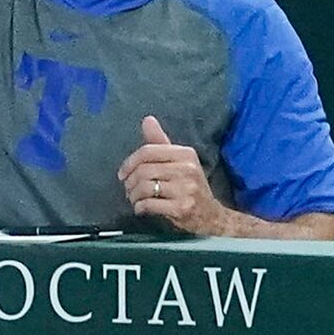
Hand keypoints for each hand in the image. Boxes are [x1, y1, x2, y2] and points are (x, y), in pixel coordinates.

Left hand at [120, 116, 227, 234]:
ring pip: (143, 188)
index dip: (129, 163)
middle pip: (143, 171)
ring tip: (136, 199)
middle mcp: (188, 169)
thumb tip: (147, 119)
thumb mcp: (179, 161)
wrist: (210, 215)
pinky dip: (139, 208)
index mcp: (185, 154)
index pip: (147, 151)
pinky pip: (148, 205)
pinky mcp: (182, 208)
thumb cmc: (188, 186)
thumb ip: (160, 142)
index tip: (123, 174)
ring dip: (133, 196)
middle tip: (130, 190)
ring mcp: (186, 189)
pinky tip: (143, 208)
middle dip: (130, 183)